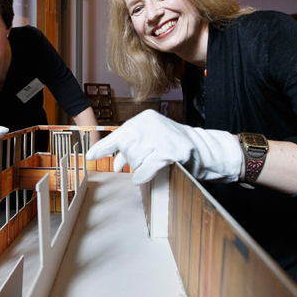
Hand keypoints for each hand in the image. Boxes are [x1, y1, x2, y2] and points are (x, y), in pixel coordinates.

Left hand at [86, 109, 242, 184]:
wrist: (207, 151)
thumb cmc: (178, 147)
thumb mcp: (152, 140)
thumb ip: (133, 147)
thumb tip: (114, 162)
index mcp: (144, 118)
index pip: (119, 134)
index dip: (103, 147)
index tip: (89, 156)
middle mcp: (150, 123)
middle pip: (125, 149)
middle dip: (130, 161)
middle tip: (140, 163)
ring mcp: (160, 136)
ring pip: (134, 160)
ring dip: (140, 168)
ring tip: (155, 163)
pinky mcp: (168, 151)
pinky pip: (145, 169)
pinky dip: (142, 176)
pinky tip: (143, 178)